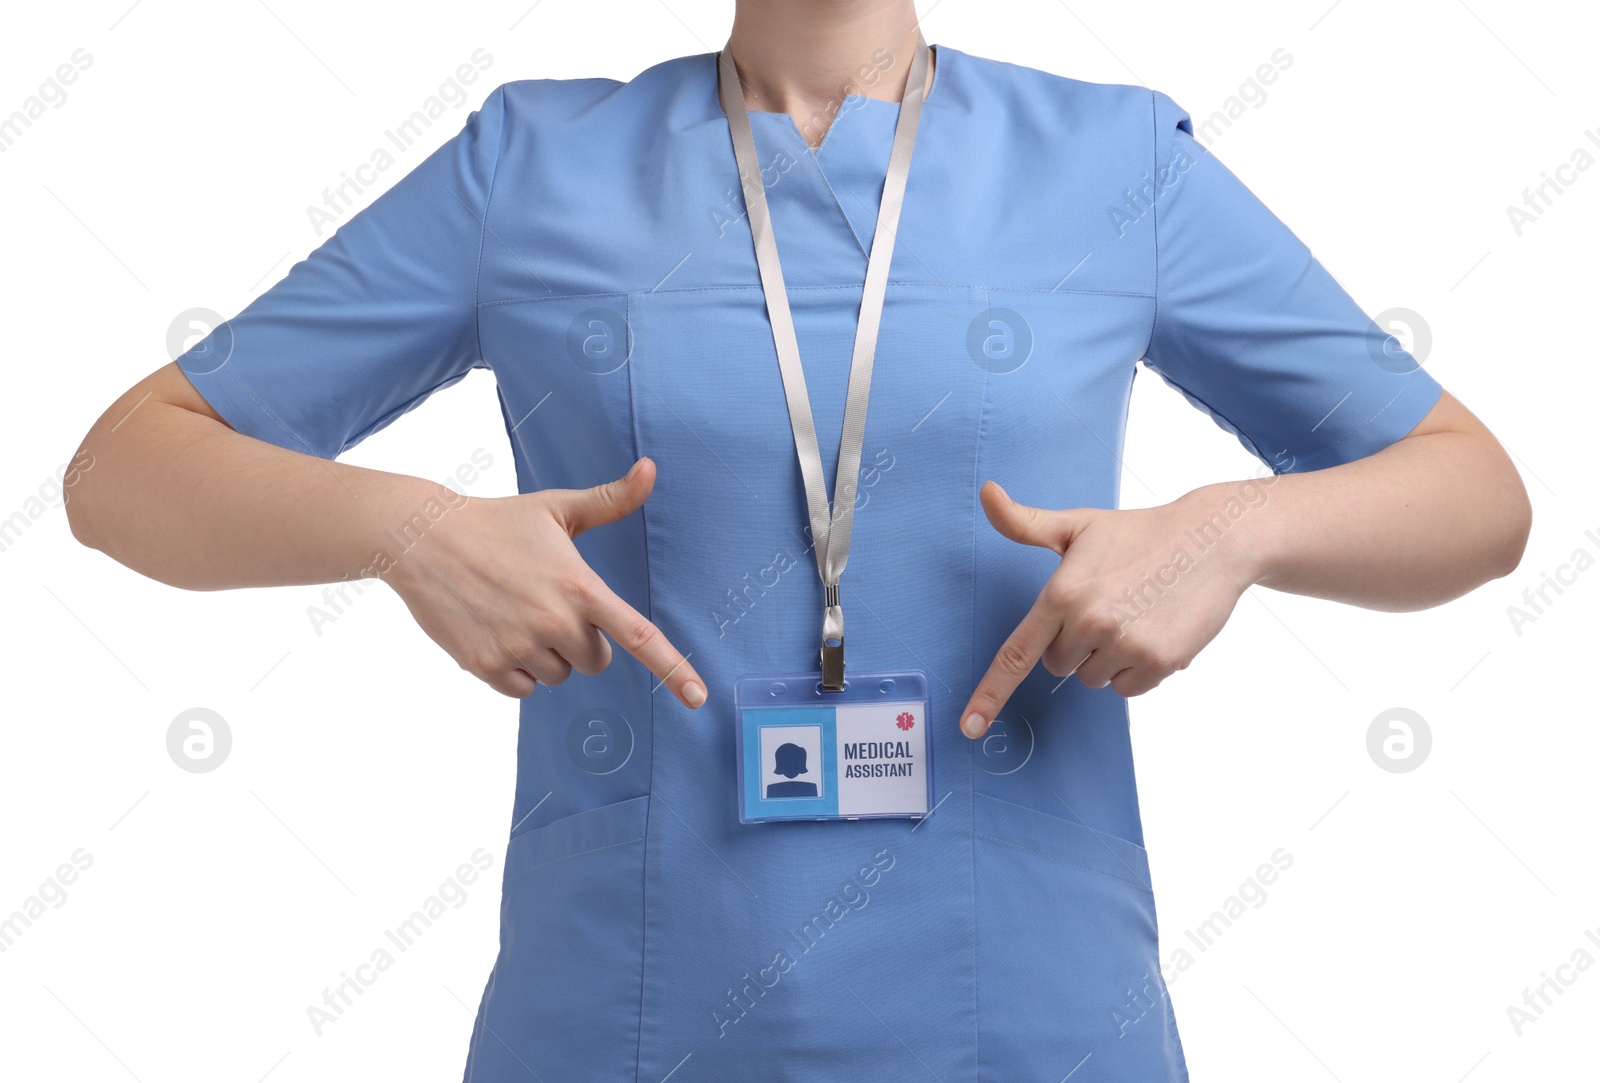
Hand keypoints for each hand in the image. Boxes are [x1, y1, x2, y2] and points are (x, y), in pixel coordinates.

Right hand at [380, 457, 705, 705]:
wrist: (422, 538)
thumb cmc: (498, 521)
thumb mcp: (557, 508)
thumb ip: (610, 500)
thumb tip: (652, 469)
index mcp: (580, 587)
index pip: (639, 636)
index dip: (673, 668)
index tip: (698, 698)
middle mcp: (554, 622)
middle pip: (596, 661)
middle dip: (580, 641)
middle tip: (546, 604)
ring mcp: (519, 646)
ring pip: (559, 676)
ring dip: (546, 655)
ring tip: (515, 613)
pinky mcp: (486, 665)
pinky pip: (523, 689)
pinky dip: (514, 670)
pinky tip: (495, 631)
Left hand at [959, 480, 1260, 737]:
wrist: (1212, 540)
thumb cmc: (1138, 533)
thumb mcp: (1078, 525)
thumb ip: (1025, 523)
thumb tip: (986, 493)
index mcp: (1062, 593)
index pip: (1016, 653)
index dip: (990, 693)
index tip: (970, 725)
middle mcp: (1090, 621)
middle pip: (1059, 664)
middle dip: (1076, 644)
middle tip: (1108, 606)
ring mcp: (1125, 644)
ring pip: (1094, 679)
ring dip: (1108, 658)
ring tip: (1135, 614)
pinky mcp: (1159, 662)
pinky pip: (1128, 688)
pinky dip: (1138, 669)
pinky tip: (1154, 630)